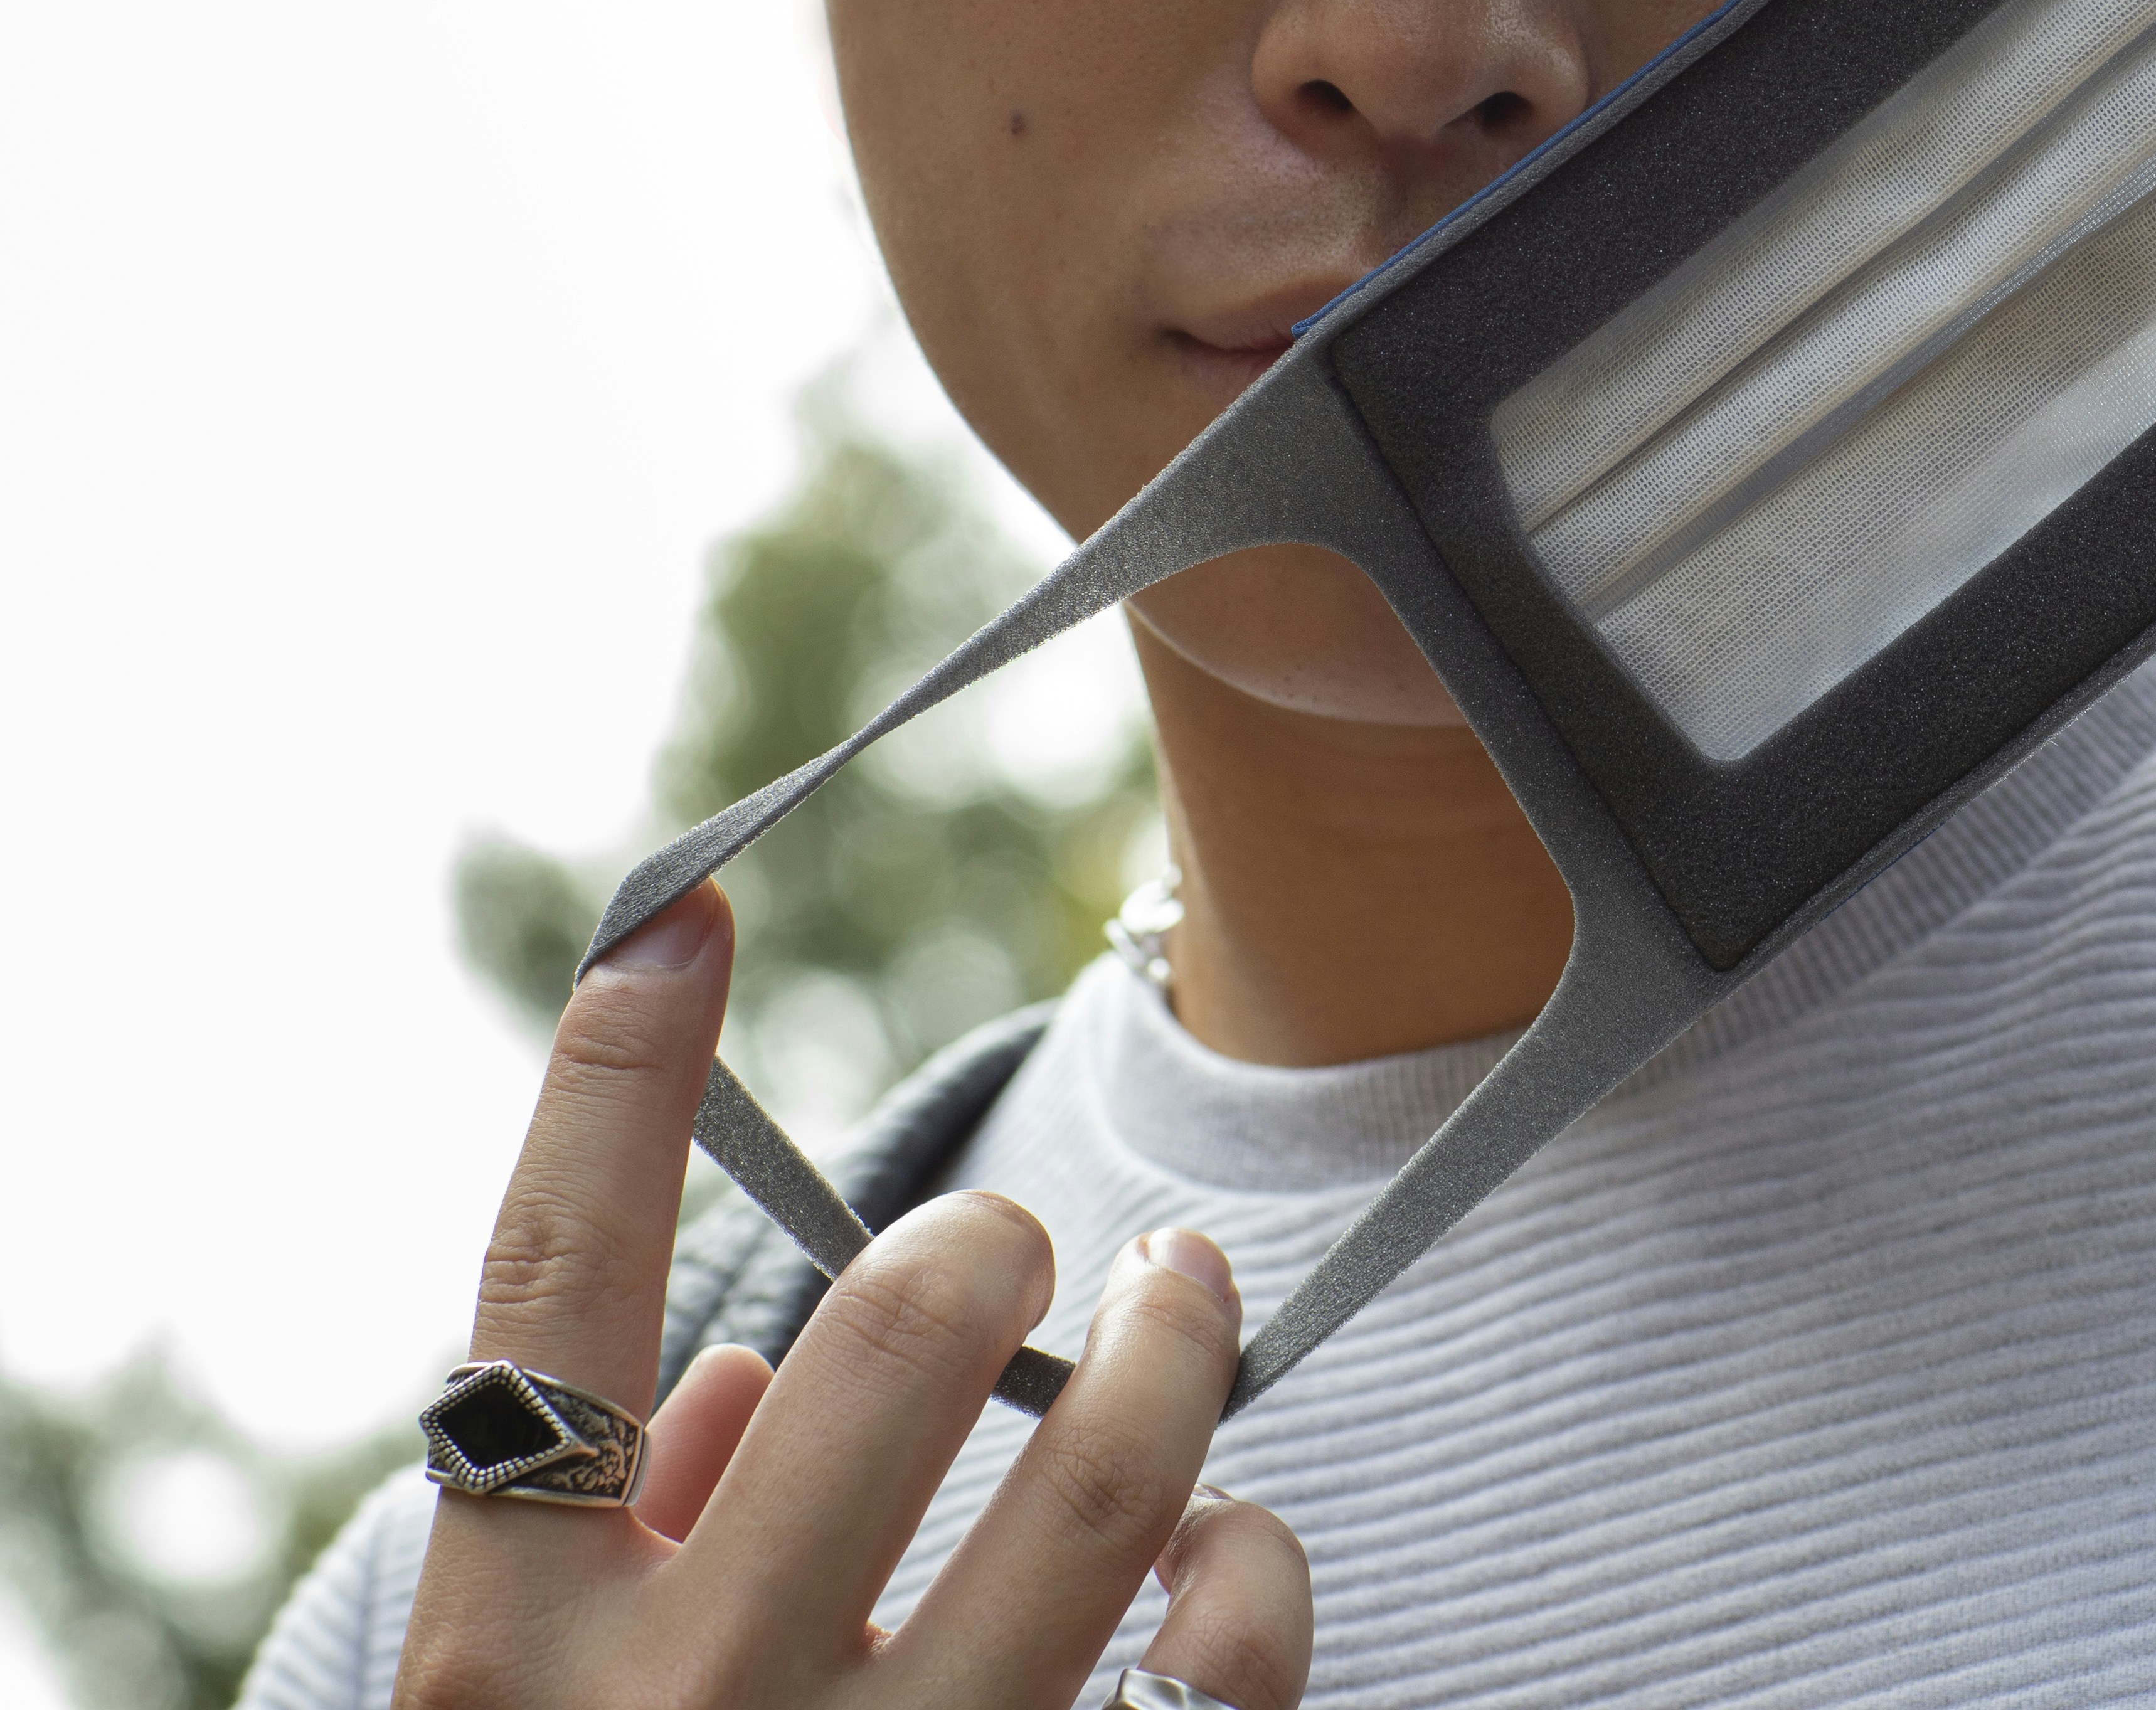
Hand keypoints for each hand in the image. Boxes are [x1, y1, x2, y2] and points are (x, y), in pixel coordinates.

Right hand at [395, 888, 1310, 1709]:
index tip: (682, 913)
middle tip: (1021, 1235)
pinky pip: (1222, 1662)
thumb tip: (744, 1374)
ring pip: (1108, 1480)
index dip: (614, 1084)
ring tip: (1184, 1305)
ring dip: (1176, 1345)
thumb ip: (630, 1546)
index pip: (555, 1296)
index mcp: (510, 1661)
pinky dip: (1251, 1564)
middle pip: (892, 1337)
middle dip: (989, 1237)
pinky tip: (1225, 1542)